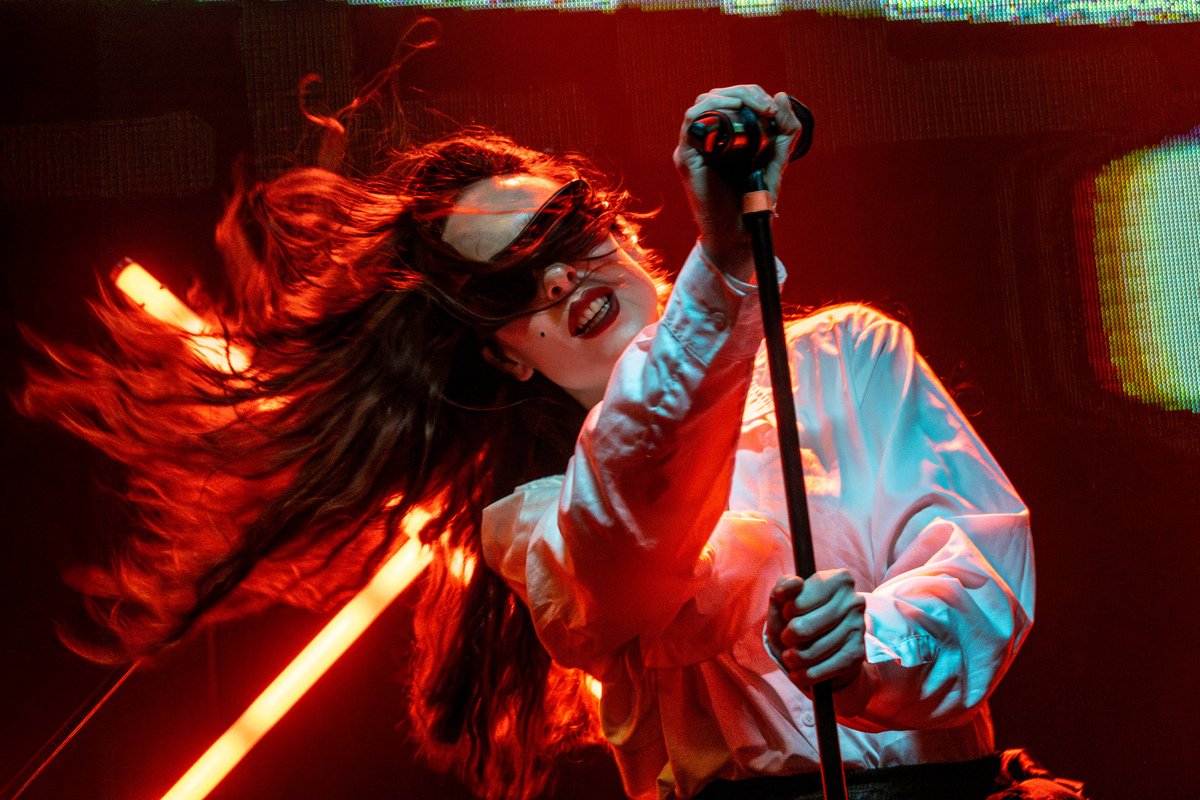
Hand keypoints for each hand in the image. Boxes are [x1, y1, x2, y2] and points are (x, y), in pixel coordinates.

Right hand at [673, 85, 805, 280]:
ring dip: (731, 98)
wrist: (740, 231)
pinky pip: (692, 122)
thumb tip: (781, 95)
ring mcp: (693, 147)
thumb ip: (785, 129)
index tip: (773, 108)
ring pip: (703, 102)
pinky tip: (733, 112)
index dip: (753, 94)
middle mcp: (706, 137)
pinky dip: (711, 109)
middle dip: (746, 93)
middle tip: (767, 108)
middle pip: (718, 95)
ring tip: (754, 108)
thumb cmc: (754, 199)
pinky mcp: (686, 158)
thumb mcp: (777, 157)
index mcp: (725, 134)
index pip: (733, 98)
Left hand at [766, 570, 866, 691]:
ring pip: (810, 652)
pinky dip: (805, 675)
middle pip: (801, 628)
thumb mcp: (785, 600)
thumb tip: (794, 584)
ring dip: (793, 659)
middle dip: (787, 638)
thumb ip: (783, 586)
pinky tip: (800, 673)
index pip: (797, 602)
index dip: (785, 612)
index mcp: (838, 579)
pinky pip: (822, 670)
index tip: (788, 614)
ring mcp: (858, 628)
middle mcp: (853, 601)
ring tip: (792, 656)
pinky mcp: (857, 654)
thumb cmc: (800, 618)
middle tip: (788, 639)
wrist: (823, 648)